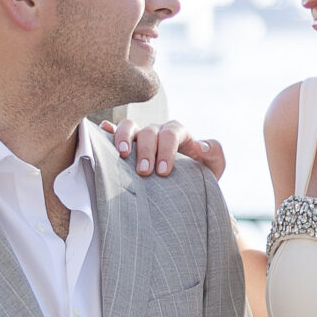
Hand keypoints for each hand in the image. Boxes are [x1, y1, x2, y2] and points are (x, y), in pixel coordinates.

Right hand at [100, 119, 226, 179]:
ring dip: (124, 139)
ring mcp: (140, 137)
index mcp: (177, 133)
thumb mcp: (214, 167)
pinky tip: (101, 132)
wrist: (187, 188)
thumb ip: (214, 153)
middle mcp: (157, 131)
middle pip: (149, 131)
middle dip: (146, 150)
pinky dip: (107, 131)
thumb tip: (199, 146)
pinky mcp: (127, 145)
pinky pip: (114, 132)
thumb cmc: (200, 177)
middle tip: (144, 172)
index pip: (171, 133)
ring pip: (129, 127)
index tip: (163, 172)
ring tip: (122, 156)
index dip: (166, 150)